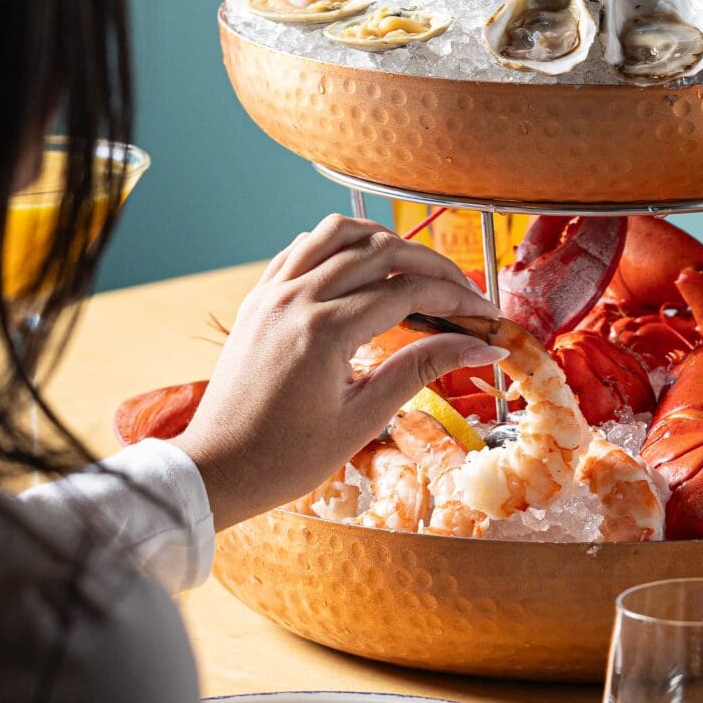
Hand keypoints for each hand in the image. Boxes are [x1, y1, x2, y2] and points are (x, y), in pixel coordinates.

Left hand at [168, 216, 503, 529]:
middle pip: (382, 250)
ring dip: (385, 240)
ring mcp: (272, 292)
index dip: (457, 297)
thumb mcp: (363, 419)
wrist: (216, 470)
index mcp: (324, 331)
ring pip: (339, 232)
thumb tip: (480, 347)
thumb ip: (422, 369)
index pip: (409, 290)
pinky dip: (339, 245)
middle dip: (433, 265)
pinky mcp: (258, 298)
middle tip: (465, 292)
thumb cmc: (286, 458)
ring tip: (417, 268)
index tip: (486, 316)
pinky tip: (361, 266)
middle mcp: (296, 298)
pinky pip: (302, 247)